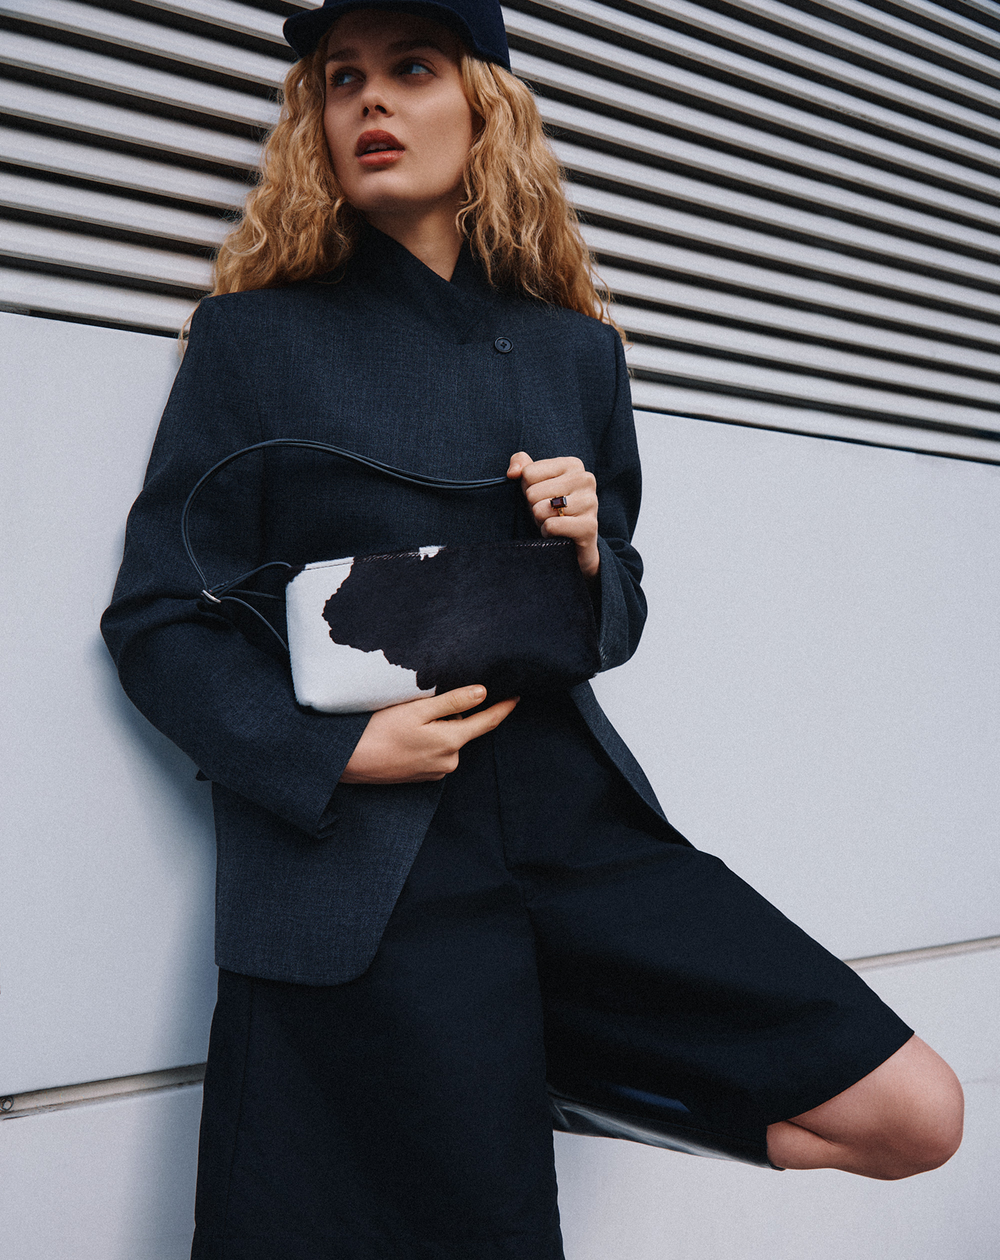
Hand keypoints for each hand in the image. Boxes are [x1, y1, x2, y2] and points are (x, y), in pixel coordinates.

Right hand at [340, 686, 518, 783]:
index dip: (503, 708)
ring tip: (408, 722)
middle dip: (452, 715)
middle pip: (462, 729)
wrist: (350, 763)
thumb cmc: (380, 731)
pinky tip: (405, 737)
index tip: (517, 696)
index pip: (487, 722)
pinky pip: (435, 752)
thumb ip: (453, 701)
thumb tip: (483, 693)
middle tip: (423, 705)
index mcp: (452, 742)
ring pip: (447, 740)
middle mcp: (450, 761)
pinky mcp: (423, 777)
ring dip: (437, 728)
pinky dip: (427, 741)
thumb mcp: (418, 709)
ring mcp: (436, 771)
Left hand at [507, 452, 599, 578]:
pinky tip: (557, 533)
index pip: (528, 473)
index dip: (527, 489)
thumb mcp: (534, 482)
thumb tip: (513, 473)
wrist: (575, 542)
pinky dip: (547, 533)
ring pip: (540, 510)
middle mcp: (585, 479)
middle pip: (532, 492)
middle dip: (533, 507)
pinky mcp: (588, 526)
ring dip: (540, 521)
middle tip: (547, 512)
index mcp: (573, 465)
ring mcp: (590, 502)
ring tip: (553, 521)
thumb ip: (520, 464)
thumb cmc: (551, 507)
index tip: (542, 496)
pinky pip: (551, 526)